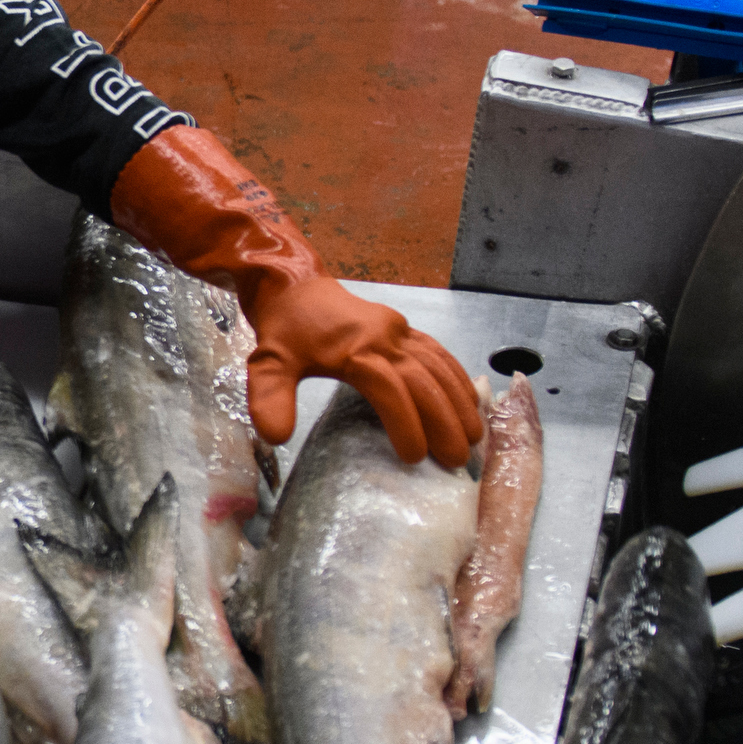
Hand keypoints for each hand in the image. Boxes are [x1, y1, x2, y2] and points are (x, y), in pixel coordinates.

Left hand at [109, 120, 486, 465]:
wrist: (293, 284)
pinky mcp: (403, 328)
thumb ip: (269, 399)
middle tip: (458, 459)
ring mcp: (398, 330)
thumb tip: (275, 437)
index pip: (389, 391)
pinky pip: (438, 352)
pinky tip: (469, 399)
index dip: (405, 424)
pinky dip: (457, 376)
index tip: (413, 458)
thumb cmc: (284, 328)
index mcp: (355, 349)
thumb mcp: (267, 363)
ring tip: (475, 436)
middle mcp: (384, 338)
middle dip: (444, 422)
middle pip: (424, 382)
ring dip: (459, 401)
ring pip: (438, 366)